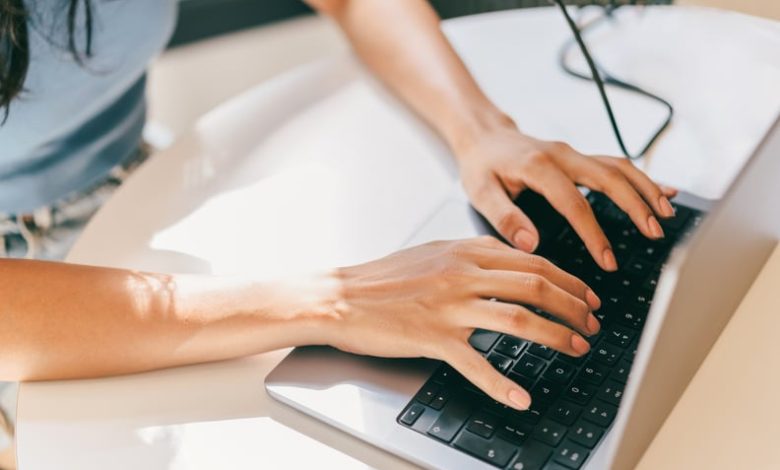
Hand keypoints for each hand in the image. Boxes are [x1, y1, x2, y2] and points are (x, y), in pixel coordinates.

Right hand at [324, 237, 601, 409]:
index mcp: (466, 251)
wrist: (340, 296)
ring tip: (577, 347)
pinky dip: (501, 384)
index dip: (569, 279)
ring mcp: (450, 306)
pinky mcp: (433, 337)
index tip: (587, 295)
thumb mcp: (433, 252)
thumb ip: (472, 253)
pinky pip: (475, 363)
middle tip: (593, 322)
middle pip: (536, 285)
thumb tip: (509, 258)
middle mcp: (463, 273)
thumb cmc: (383, 278)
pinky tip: (521, 397)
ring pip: (519, 318)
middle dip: (575, 305)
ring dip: (557, 335)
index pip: (533, 261)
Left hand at [456, 122, 677, 270]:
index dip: (593, 232)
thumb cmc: (481, 166)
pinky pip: (617, 165)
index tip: (607, 259)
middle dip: (636, 205)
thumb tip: (531, 244)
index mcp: (538, 165)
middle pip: (609, 177)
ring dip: (646, 189)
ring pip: (620, 167)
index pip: (573, 202)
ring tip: (666, 215)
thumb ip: (505, 217)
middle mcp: (562, 155)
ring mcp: (574, 154)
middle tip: (654, 233)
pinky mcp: (580, 158)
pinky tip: (665, 191)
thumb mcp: (481, 192)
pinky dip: (642, 178)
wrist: (484, 137)